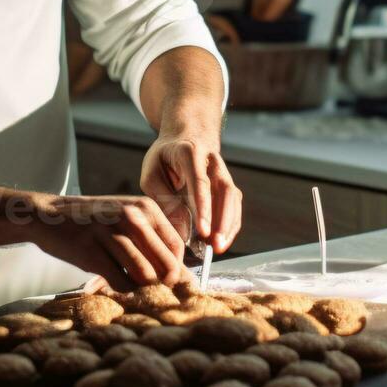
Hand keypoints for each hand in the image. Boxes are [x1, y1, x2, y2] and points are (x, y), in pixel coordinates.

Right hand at [25, 193, 187, 289]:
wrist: (48, 214)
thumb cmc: (94, 221)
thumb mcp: (126, 218)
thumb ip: (151, 240)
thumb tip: (179, 275)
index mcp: (145, 208)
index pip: (177, 246)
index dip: (177, 268)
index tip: (167, 279)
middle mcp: (131, 217)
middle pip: (165, 264)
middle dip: (162, 283)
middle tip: (150, 288)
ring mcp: (110, 233)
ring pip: (144, 275)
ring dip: (140, 287)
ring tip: (130, 282)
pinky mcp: (91, 251)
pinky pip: (120, 281)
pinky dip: (121, 288)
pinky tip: (113, 280)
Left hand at [140, 131, 241, 252]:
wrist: (185, 137)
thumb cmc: (164, 158)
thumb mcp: (152, 174)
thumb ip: (164, 200)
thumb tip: (181, 232)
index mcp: (190, 152)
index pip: (200, 182)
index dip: (204, 208)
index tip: (203, 231)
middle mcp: (213, 161)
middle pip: (225, 191)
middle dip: (222, 221)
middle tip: (215, 246)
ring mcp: (224, 173)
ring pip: (234, 200)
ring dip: (228, 226)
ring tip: (218, 248)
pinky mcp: (229, 186)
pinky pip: (234, 207)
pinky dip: (230, 226)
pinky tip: (221, 241)